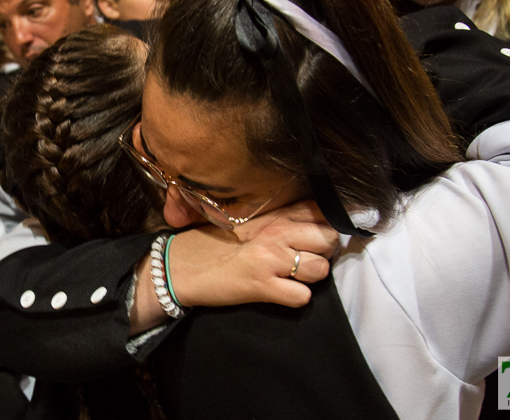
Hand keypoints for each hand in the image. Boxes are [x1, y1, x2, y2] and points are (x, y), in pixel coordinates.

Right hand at [178, 201, 335, 307]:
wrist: (179, 266)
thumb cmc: (214, 244)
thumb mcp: (250, 222)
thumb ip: (282, 218)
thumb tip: (318, 219)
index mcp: (273, 215)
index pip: (322, 211)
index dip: (327, 225)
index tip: (318, 235)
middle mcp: (275, 232)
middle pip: (329, 239)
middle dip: (322, 252)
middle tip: (302, 258)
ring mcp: (270, 259)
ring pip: (320, 269)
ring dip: (309, 277)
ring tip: (289, 277)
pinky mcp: (261, 286)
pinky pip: (301, 296)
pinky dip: (294, 298)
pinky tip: (278, 292)